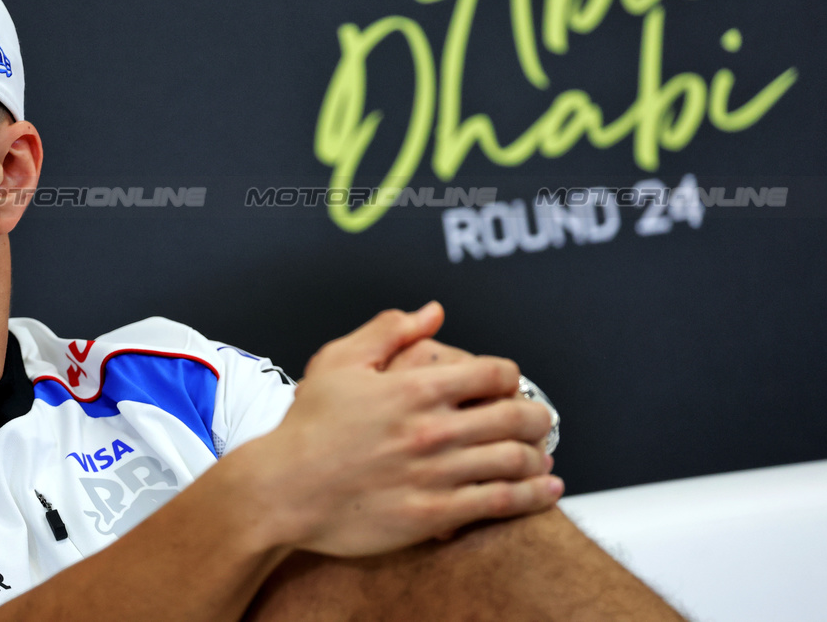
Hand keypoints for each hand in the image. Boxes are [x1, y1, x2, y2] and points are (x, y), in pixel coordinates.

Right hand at [236, 303, 561, 557]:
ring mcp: (434, 473)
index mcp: (414, 388)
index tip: (508, 387)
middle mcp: (431, 429)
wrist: (281, 490)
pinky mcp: (432, 514)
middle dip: (538, 417)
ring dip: (538, 455)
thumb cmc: (306, 428)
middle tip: (539, 421)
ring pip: (515, 460)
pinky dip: (533, 495)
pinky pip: (499, 503)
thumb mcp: (339, 362)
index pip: (494, 373)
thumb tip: (431, 312)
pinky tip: (545, 489)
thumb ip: (389, 331)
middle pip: (516, 417)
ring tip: (542, 455)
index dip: (510, 377)